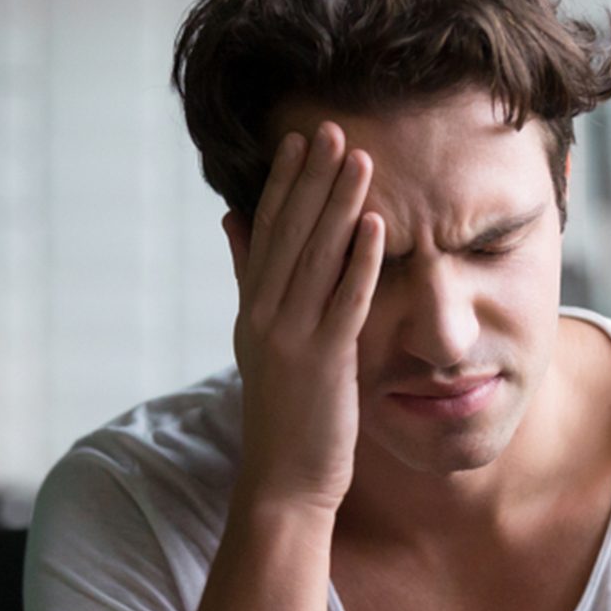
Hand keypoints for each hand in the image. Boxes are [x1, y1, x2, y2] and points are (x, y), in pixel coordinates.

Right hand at [222, 122, 383, 514]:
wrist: (282, 482)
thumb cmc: (283, 413)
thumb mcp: (259, 340)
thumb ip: (249, 279)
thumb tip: (233, 220)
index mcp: (252, 308)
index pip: (267, 233)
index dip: (284, 185)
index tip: (301, 141)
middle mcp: (264, 316)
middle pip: (290, 235)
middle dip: (313, 180)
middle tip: (333, 129)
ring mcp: (291, 338)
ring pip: (316, 260)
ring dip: (339, 207)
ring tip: (360, 160)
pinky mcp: (323, 362)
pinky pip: (343, 303)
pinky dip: (359, 263)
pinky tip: (377, 227)